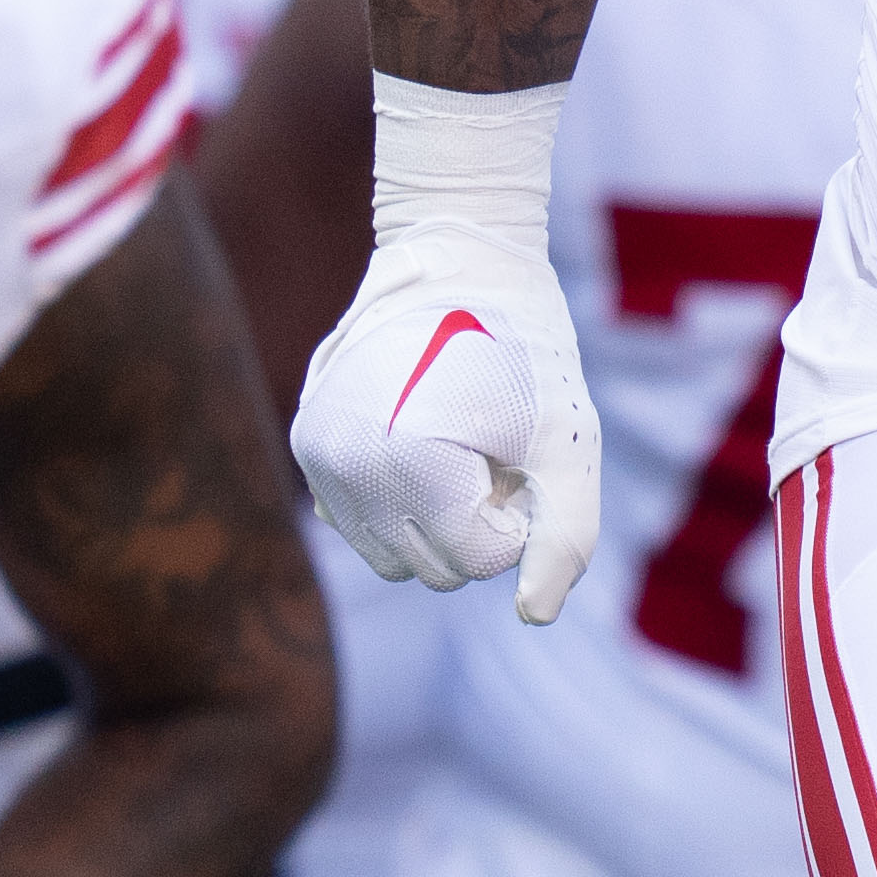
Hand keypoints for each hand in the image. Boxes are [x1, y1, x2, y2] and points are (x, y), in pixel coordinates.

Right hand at [288, 219, 600, 619]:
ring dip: (433, 520)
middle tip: (491, 448)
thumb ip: (566, 538)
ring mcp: (319, 454)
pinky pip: (355, 521)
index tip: (520, 457)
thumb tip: (534, 616)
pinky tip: (415, 440)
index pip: (479, 559)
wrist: (458, 260)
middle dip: (476, 522)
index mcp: (414, 463)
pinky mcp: (307, 442)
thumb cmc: (526, 353)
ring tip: (455, 448)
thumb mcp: (570, 442)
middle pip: (433, 568)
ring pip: (389, 556)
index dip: (517, 515)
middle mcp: (349, 465)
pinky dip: (392, 502)